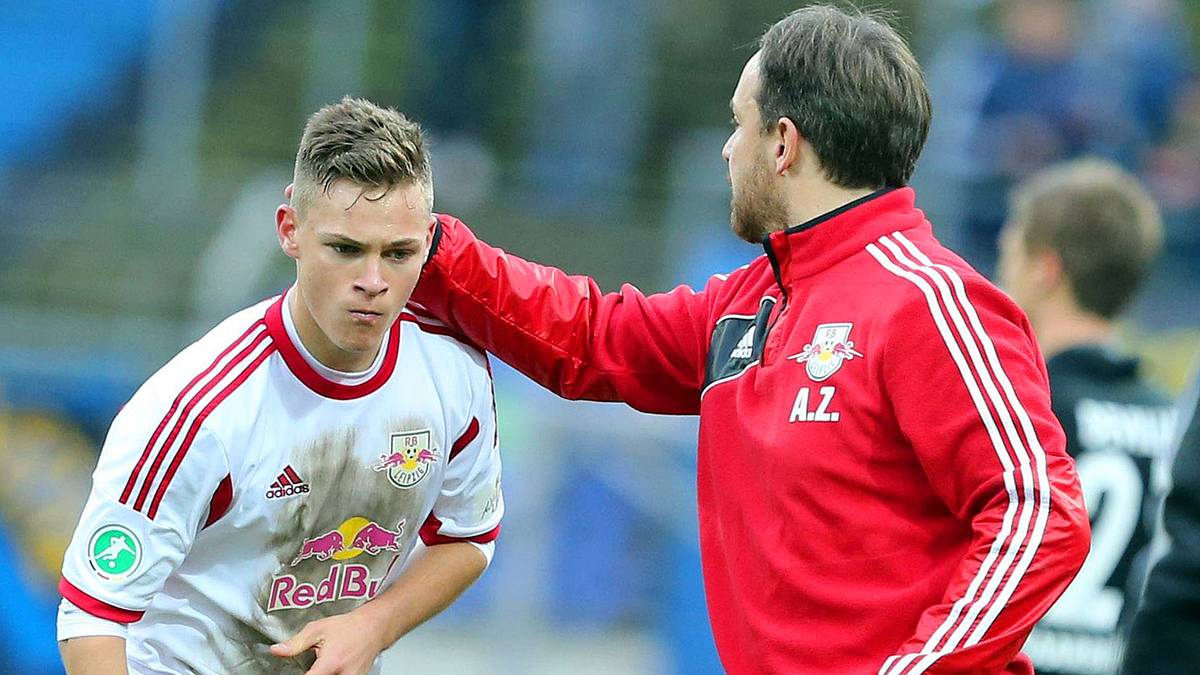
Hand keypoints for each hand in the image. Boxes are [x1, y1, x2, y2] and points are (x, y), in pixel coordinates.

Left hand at [270, 610, 385, 674]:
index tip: (296, 672)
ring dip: (324, 674)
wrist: (375, 627)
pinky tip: (334, 666)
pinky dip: (333, 674)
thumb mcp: (318, 629)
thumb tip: (276, 650)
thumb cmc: (349, 626)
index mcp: (330, 664)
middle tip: (316, 663)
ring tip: (325, 663)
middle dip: (314, 673)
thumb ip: (296, 643)